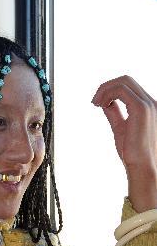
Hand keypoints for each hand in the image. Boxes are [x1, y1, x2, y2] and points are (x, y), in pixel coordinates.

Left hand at [92, 76, 156, 210]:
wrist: (141, 165)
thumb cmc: (132, 152)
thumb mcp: (120, 127)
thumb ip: (115, 113)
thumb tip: (105, 103)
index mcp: (148, 106)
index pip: (129, 86)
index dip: (110, 90)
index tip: (98, 102)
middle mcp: (150, 102)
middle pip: (126, 79)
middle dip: (106, 86)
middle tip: (94, 101)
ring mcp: (148, 104)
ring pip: (123, 81)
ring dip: (105, 89)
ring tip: (96, 103)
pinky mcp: (141, 108)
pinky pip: (121, 90)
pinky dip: (107, 94)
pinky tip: (101, 105)